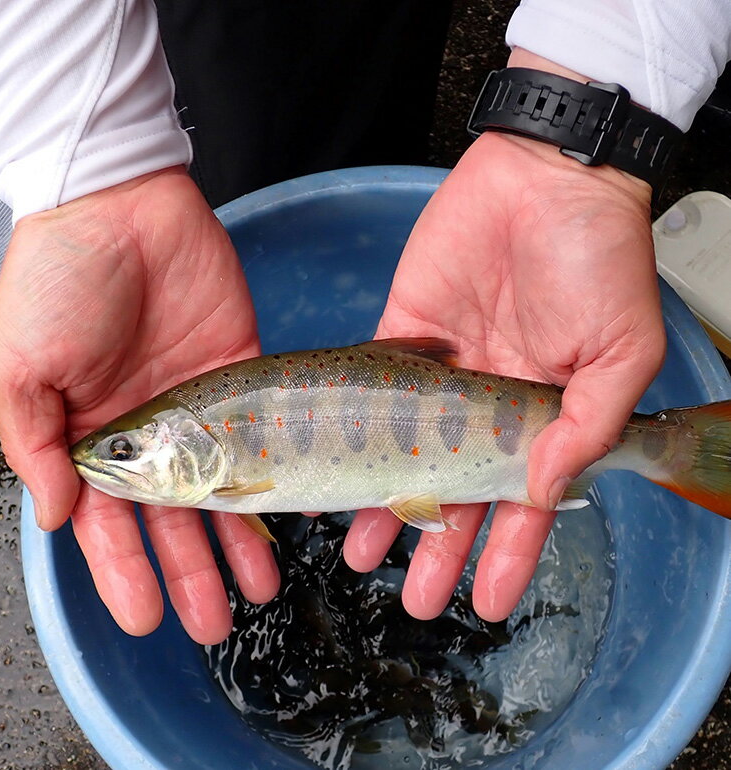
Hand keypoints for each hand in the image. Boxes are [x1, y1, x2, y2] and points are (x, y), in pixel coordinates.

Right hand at [0, 166, 279, 642]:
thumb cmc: (57, 278)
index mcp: (91, 434)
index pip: (107, 522)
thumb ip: (38, 443)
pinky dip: (275, 473)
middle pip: (173, 517)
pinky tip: (289, 513)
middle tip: (217, 623)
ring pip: (224, 486)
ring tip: (263, 588)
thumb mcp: (19, 364)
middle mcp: (149, 430)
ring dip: (239, 540)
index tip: (144, 618)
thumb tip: (60, 516)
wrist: (121, 203)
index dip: (124, 572)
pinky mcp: (242, 372)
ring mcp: (200, 405)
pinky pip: (263, 433)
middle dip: (190, 571)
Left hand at [344, 122, 663, 621]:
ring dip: (385, 503)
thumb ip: (588, 423)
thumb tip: (547, 488)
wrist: (543, 174)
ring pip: (408, 453)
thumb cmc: (597, 254)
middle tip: (415, 599)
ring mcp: (443, 373)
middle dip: (439, 547)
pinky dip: (352, 432)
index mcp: (545, 412)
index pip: (524, 500)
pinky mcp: (402, 333)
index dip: (507, 554)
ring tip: (360, 553)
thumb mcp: (620, 348)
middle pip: (458, 490)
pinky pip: (372, 392)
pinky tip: (334, 470)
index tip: (485, 601)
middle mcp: (489, 402)